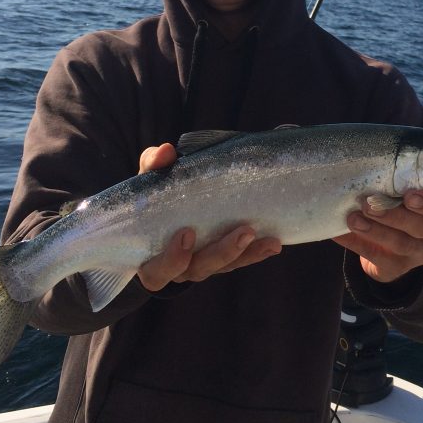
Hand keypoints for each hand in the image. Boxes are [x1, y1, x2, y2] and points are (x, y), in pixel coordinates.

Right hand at [136, 143, 282, 289]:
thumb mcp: (149, 183)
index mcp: (151, 259)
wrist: (164, 212)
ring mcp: (201, 266)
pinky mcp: (222, 261)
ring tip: (266, 237)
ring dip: (245, 252)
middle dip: (222, 252)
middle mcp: (177, 269)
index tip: (187, 233)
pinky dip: (256, 252)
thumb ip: (152, 167)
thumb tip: (166, 151)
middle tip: (243, 232)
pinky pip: (240, 261)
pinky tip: (273, 243)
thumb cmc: (153, 200)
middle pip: (197, 269)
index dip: (172, 258)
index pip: (157, 271)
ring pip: (223, 266)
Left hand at [333, 189, 422, 282]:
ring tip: (352, 219)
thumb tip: (364, 169)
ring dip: (374, 230)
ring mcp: (418, 253)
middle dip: (394, 215)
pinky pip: (377, 257)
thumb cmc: (397, 208)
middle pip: (422, 226)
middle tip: (369, 203)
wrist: (389, 248)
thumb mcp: (402, 196)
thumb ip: (394, 185)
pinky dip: (356, 243)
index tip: (408, 195)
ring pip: (400, 243)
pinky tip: (339, 232)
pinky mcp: (397, 268)